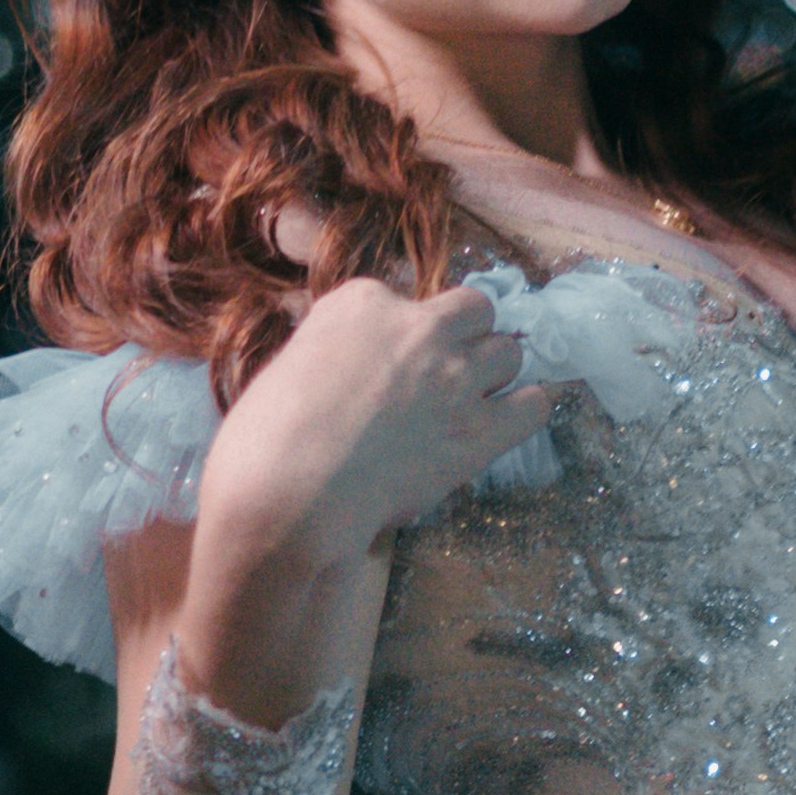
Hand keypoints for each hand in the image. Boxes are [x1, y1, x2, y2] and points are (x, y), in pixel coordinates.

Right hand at [197, 272, 533, 575]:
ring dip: (495, 371)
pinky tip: (509, 421)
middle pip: (473, 311)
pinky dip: (526, 409)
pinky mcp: (479, 430)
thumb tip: (345, 370)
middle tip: (442, 376)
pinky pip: (534, 405)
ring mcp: (455, 376)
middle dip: (464, 337)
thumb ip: (330, 354)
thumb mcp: (287, 366)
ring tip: (473, 401)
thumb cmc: (261, 439)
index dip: (401, 337)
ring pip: (508, 351)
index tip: (388, 367)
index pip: (402, 300)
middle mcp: (418, 326)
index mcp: (360, 302)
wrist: (286, 494)